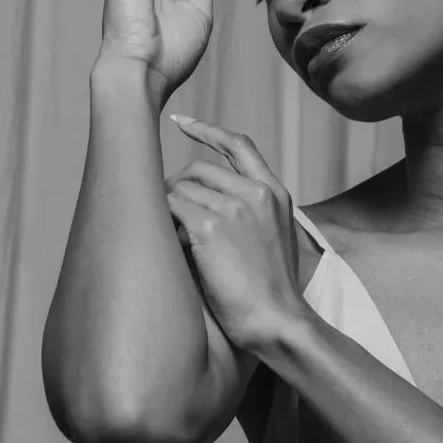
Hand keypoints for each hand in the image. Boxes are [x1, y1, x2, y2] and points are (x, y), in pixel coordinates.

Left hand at [164, 115, 306, 352]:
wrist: (276, 319)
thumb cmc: (270, 292)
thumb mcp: (274, 239)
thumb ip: (251, 213)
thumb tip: (208, 204)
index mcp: (274, 192)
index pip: (239, 145)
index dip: (208, 131)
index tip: (182, 122)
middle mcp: (255, 191)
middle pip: (197, 169)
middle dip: (176, 189)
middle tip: (168, 219)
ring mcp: (234, 206)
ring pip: (179, 190)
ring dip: (170, 214)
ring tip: (179, 245)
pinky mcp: (210, 226)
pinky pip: (171, 210)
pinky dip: (167, 229)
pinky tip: (177, 251)